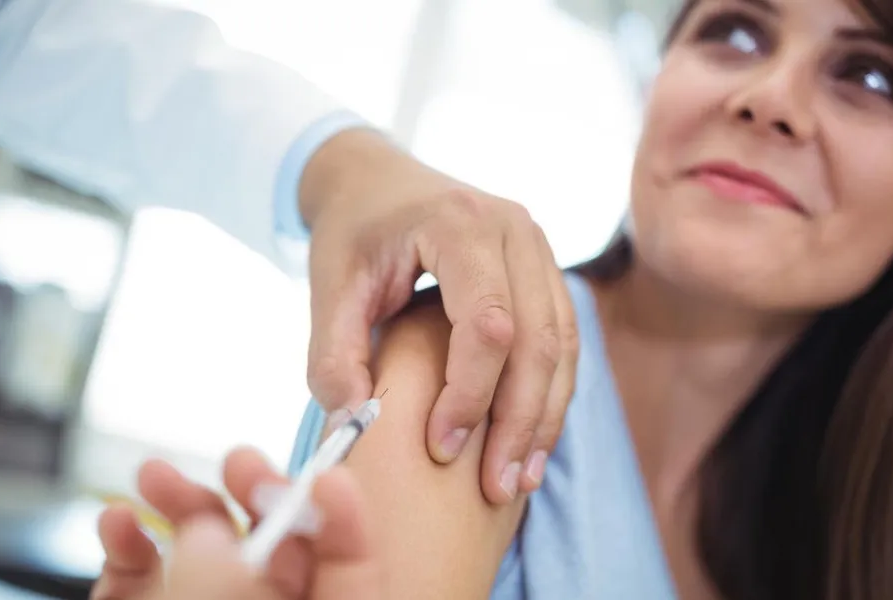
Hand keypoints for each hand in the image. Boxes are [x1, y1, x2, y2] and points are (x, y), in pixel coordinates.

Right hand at [91, 448, 378, 599]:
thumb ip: (232, 585)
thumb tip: (209, 533)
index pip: (347, 567)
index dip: (342, 519)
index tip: (330, 475)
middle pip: (275, 545)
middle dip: (258, 493)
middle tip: (241, 460)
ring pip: (204, 548)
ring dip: (184, 500)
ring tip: (153, 473)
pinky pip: (140, 571)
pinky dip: (126, 540)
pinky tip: (117, 520)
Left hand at [300, 130, 579, 502]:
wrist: (376, 182)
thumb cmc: (353, 232)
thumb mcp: (329, 285)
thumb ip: (334, 354)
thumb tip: (356, 423)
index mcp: (461, 224)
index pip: (488, 323)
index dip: (469, 394)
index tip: (440, 448)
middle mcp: (516, 230)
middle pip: (539, 340)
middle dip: (519, 421)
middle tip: (496, 486)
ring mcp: (539, 248)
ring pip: (562, 346)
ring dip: (543, 417)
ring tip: (517, 479)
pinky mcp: (545, 272)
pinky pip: (563, 341)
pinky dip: (550, 396)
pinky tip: (529, 444)